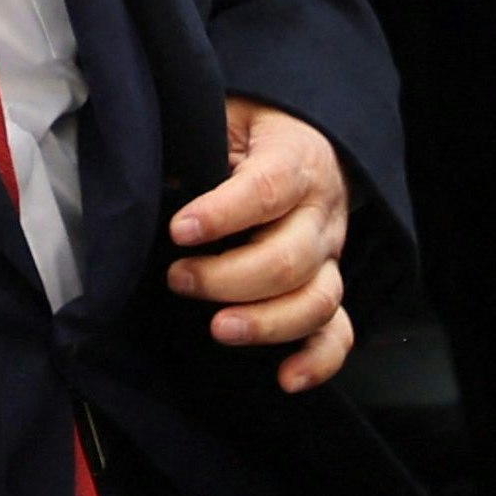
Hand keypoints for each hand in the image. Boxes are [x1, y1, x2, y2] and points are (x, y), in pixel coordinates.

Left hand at [166, 97, 351, 392]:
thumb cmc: (245, 129)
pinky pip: (337, 332)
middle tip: (178, 278)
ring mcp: (329, 255)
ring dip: (266, 323)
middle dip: (228, 277)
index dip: (224, 213)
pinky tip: (285, 379)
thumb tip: (158, 187)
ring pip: (316, 300)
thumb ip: (198, 144)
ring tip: (218, 329)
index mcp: (296, 159)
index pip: (268, 189)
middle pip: (289, 258)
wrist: (295, 133)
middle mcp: (321, 212)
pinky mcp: (327, 286)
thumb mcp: (222, 117)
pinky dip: (318, 361)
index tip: (179, 230)